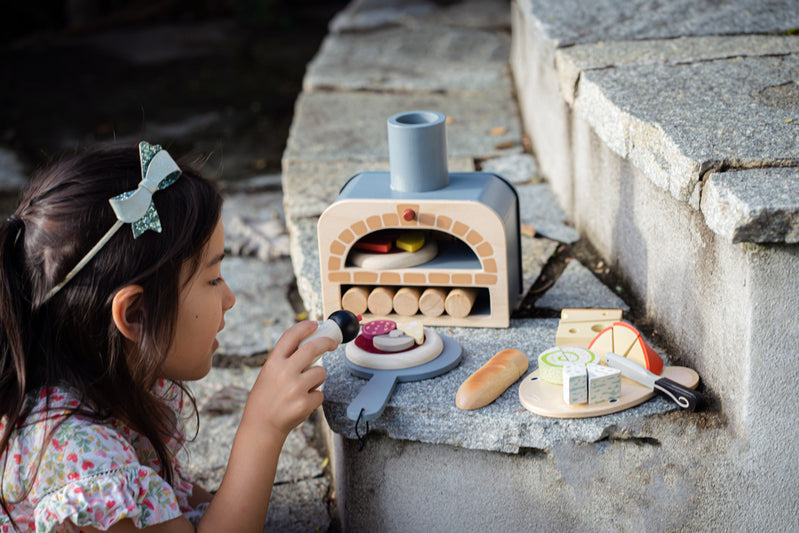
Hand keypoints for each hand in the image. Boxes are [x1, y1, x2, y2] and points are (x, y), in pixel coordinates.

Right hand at [243, 321, 333, 438]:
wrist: (261, 427)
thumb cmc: (265, 399)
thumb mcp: (268, 374)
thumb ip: (285, 361)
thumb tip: (310, 346)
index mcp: (273, 363)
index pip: (291, 336)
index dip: (304, 327)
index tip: (314, 324)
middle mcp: (285, 372)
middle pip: (313, 348)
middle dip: (327, 342)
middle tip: (333, 343)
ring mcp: (296, 387)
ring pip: (320, 372)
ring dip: (317, 379)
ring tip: (302, 390)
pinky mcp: (305, 402)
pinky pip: (320, 393)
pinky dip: (315, 398)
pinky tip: (301, 404)